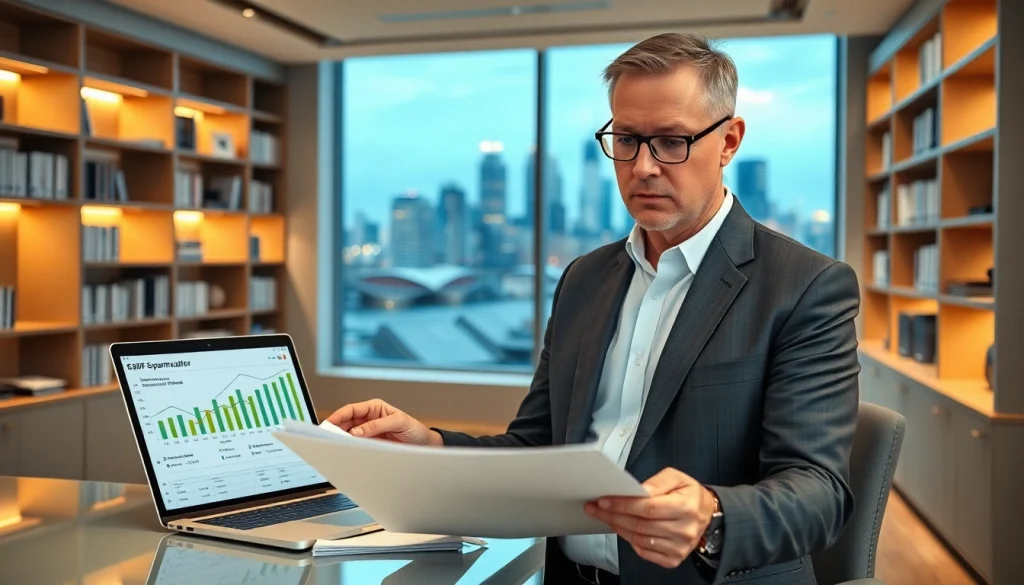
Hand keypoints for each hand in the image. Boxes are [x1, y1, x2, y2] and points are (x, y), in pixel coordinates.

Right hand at [325, 399, 442, 445]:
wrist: (424, 445)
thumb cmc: (414, 429)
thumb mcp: (398, 423)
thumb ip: (377, 425)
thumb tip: (356, 431)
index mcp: (375, 408)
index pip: (352, 409)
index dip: (338, 415)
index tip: (329, 423)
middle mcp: (369, 418)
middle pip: (347, 422)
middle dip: (337, 428)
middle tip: (329, 437)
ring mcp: (369, 432)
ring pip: (349, 434)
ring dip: (343, 438)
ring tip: (337, 444)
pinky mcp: (370, 444)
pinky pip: (357, 444)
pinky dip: (350, 447)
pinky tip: (346, 450)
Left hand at [585, 467, 715, 568]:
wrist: (707, 514)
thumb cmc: (689, 494)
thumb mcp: (677, 477)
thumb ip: (657, 481)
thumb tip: (638, 490)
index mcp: (686, 507)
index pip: (648, 508)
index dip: (623, 505)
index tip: (604, 501)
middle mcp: (684, 530)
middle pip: (640, 525)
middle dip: (613, 515)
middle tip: (596, 508)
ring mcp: (678, 547)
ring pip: (639, 539)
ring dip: (618, 527)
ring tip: (605, 517)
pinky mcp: (673, 558)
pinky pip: (644, 552)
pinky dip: (630, 541)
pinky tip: (622, 529)